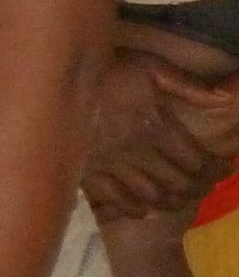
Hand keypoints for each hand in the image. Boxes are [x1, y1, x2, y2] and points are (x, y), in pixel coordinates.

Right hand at [84, 50, 228, 218]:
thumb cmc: (106, 69)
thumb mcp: (151, 66)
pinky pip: (118, 201)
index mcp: (156, 128)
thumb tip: (226, 99)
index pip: (197, 161)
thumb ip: (190, 86)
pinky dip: (137, 209)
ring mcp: (112, 166)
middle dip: (200, 186)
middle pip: (179, 183)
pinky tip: (146, 209)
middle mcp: (138, 153)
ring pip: (153, 197)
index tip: (226, 166)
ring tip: (182, 196)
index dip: (217, 168)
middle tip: (207, 183)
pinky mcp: (89, 172)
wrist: (54, 78)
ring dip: (174, 200)